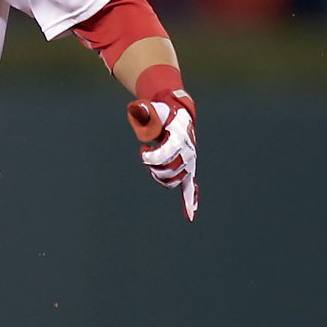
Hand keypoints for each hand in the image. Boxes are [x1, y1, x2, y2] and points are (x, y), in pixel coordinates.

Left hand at [126, 91, 196, 221]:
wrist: (178, 114)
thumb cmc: (162, 112)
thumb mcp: (150, 109)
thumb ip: (142, 111)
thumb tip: (135, 109)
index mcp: (180, 138)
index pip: (164, 156)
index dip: (150, 157)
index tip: (143, 149)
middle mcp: (188, 152)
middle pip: (167, 170)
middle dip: (153, 166)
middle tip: (146, 153)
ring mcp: (189, 162)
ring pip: (172, 180)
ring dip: (159, 176)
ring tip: (153, 162)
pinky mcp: (188, 170)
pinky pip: (190, 188)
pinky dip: (190, 202)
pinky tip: (190, 217)